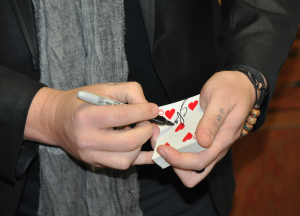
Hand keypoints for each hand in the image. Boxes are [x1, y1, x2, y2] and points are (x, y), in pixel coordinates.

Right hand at [24, 82, 158, 169]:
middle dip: (146, 131)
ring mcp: (90, 155)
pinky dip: (138, 158)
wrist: (55, 120)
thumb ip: (129, 92)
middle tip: (147, 122)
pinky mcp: (94, 163)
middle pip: (128, 142)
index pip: (123, 116)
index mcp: (86, 116)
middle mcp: (87, 139)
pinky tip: (144, 148)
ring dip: (140, 145)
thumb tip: (149, 108)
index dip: (144, 112)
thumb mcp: (103, 88)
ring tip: (138, 132)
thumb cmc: (80, 101)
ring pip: (127, 159)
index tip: (153, 109)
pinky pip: (122, 166)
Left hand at [151, 71, 264, 186]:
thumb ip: (212, 120)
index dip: (178, 160)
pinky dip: (179, 149)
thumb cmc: (231, 89)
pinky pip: (192, 152)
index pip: (200, 161)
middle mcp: (218, 147)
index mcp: (223, 139)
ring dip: (175, 159)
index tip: (162, 148)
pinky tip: (169, 136)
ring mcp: (213, 145)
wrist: (241, 84)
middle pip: (195, 171)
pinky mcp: (208, 140)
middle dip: (174, 163)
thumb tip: (204, 142)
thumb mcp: (220, 99)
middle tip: (159, 145)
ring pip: (193, 166)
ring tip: (162, 141)